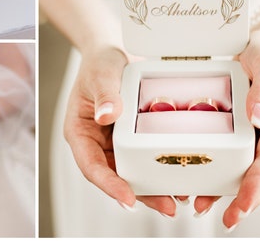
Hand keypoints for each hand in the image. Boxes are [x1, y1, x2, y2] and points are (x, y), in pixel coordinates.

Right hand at [64, 46, 177, 215]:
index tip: (129, 198)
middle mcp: (97, 143)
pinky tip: (179, 176)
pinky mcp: (131, 139)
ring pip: (132, 172)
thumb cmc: (100, 63)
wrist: (113, 53)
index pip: (91, 165)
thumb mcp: (101, 75)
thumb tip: (107, 116)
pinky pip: (144, 157)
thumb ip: (105, 95)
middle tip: (166, 205)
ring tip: (177, 198)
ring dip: (153, 187)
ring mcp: (115, 142)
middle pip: (115, 175)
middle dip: (139, 193)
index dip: (109, 184)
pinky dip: (159, 168)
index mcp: (80, 132)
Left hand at [193, 27, 259, 230]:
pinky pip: (239, 154)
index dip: (257, 182)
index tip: (242, 203)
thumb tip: (259, 119)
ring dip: (233, 190)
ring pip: (251, 169)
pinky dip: (225, 170)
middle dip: (247, 198)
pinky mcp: (249, 129)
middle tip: (227, 219)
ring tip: (207, 207)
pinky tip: (206, 182)